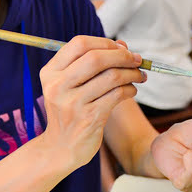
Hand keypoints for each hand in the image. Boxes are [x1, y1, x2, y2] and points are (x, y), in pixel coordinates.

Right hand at [38, 36, 145, 169]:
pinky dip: (131, 89)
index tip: (122, 48)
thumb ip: (92, 63)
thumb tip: (122, 45)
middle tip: (138, 60)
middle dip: (123, 56)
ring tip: (140, 75)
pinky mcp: (89, 118)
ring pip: (111, 77)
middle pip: (96, 58)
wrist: (61, 148)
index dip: (105, 42)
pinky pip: (117, 95)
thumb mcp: (70, 85)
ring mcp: (72, 103)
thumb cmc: (70, 111)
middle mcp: (58, 86)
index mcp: (50, 72)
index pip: (79, 44)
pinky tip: (133, 90)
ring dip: (132, 73)